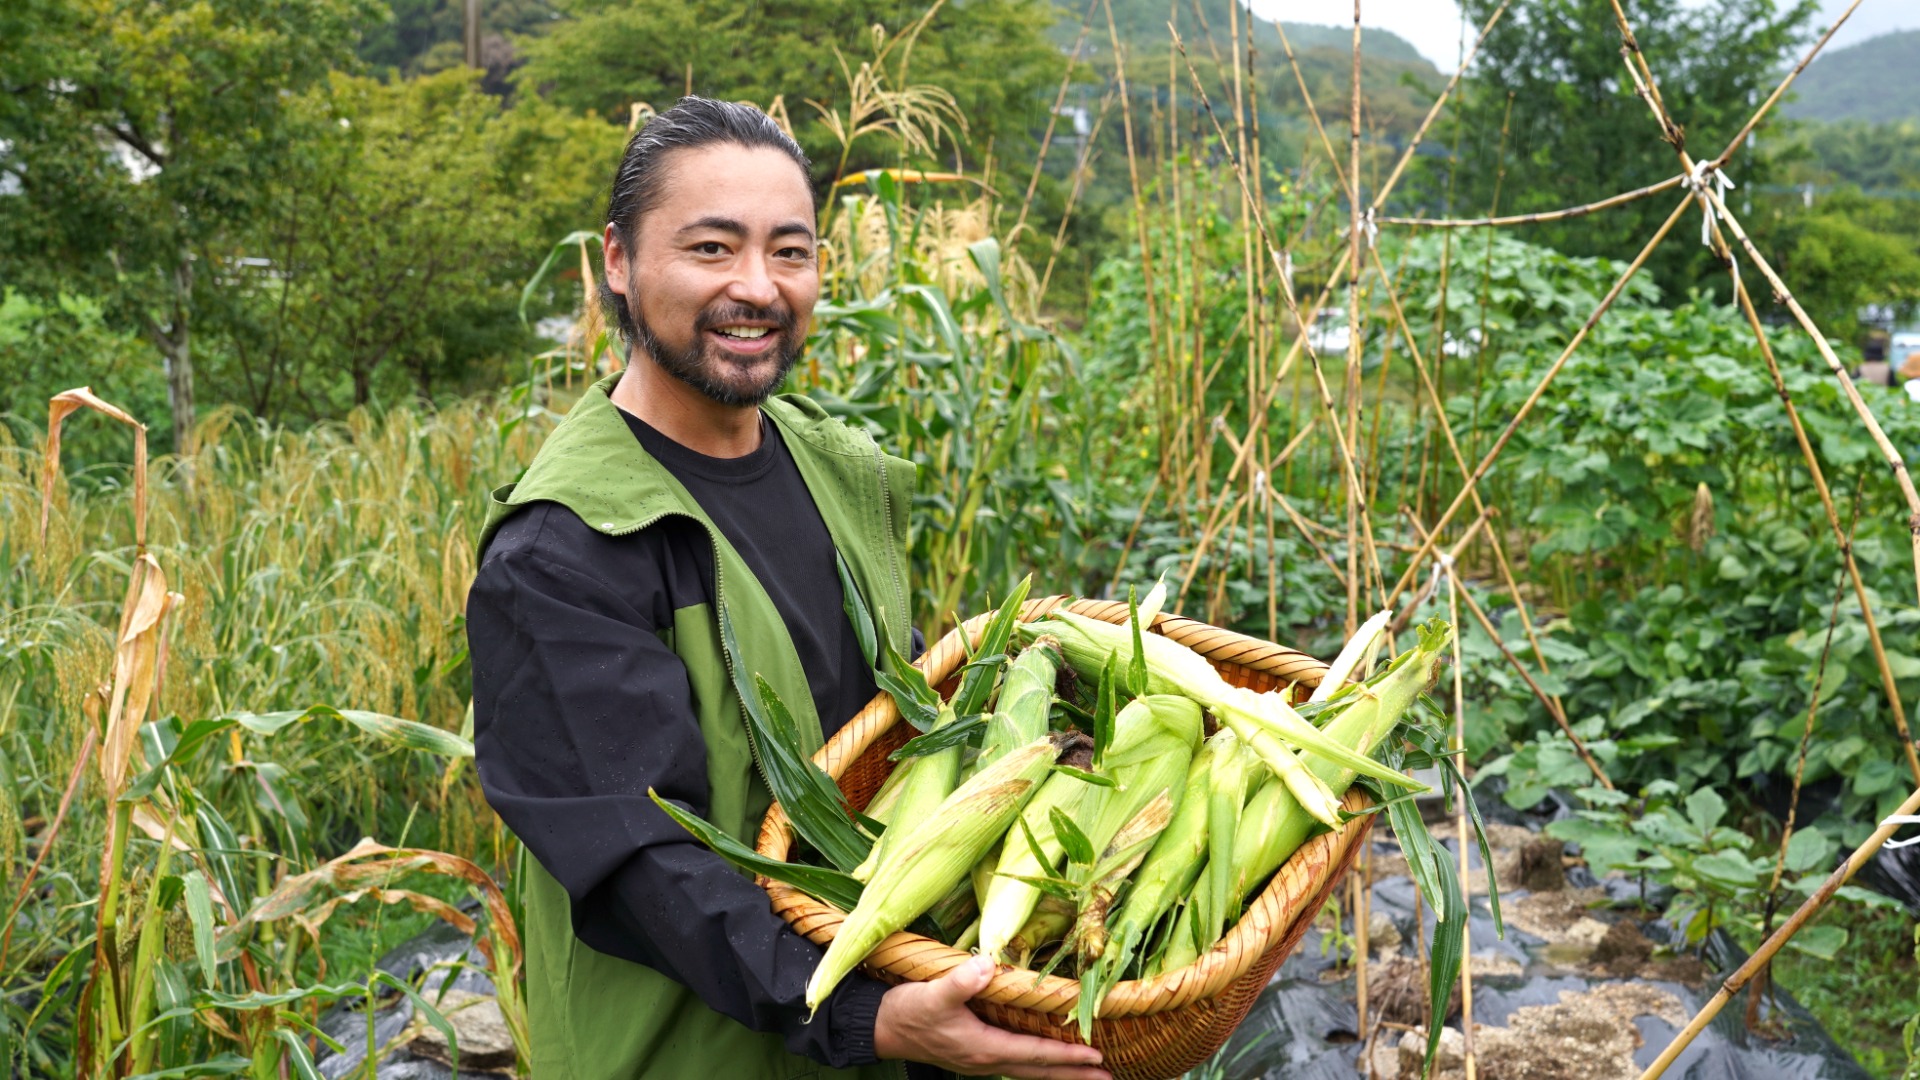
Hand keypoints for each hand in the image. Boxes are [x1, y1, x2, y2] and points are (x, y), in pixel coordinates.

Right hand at [873, 955, 1109, 1078]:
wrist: (879, 1027)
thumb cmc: (907, 1011)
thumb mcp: (933, 994)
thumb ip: (961, 981)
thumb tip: (988, 965)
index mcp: (984, 1048)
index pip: (1035, 1054)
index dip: (1067, 1056)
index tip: (1097, 1057)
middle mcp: (987, 1060)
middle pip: (1039, 1071)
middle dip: (1074, 1075)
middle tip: (1109, 1078)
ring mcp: (981, 1059)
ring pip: (1029, 1069)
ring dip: (1059, 1071)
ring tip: (1088, 1073)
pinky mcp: (974, 1052)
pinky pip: (1017, 1062)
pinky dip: (1038, 1062)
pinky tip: (1045, 1058)